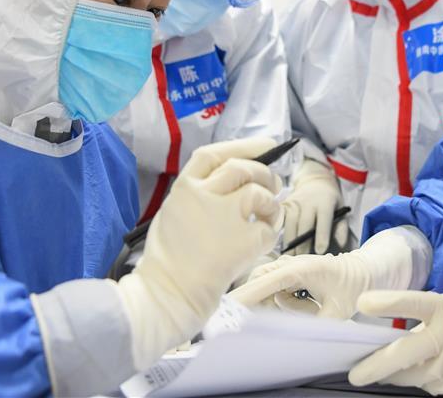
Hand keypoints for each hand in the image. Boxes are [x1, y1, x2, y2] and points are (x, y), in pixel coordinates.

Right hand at [117, 137, 282, 368]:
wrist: (167, 296)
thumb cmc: (169, 261)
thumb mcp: (174, 214)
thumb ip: (201, 195)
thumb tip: (239, 183)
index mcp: (184, 188)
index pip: (215, 155)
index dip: (244, 146)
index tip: (266, 145)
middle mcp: (204, 195)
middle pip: (243, 169)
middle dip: (265, 174)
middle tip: (274, 186)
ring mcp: (225, 216)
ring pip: (260, 193)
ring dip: (271, 204)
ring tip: (269, 216)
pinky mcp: (244, 240)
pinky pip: (269, 228)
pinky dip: (270, 233)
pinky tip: (261, 242)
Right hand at [230, 229, 416, 318]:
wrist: (362, 271)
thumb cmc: (352, 286)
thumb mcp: (339, 310)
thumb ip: (316, 324)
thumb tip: (296, 338)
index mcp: (301, 269)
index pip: (267, 282)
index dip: (248, 294)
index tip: (230, 306)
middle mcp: (290, 265)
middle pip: (261, 284)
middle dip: (262, 302)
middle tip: (289, 313)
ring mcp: (287, 268)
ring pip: (267, 290)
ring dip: (284, 305)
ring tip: (314, 306)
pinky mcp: (287, 274)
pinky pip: (276, 292)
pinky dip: (287, 303)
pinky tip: (311, 303)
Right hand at [281, 159, 347, 254]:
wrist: (315, 181)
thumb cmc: (330, 200)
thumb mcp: (341, 209)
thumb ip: (341, 227)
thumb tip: (340, 245)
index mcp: (325, 202)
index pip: (323, 220)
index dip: (322, 235)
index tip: (320, 251)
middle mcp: (309, 201)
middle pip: (304, 224)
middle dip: (302, 244)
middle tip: (301, 260)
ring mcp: (294, 202)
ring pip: (290, 224)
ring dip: (289, 242)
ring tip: (290, 258)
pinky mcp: (284, 204)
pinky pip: (280, 220)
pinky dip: (279, 233)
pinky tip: (278, 245)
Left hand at [349, 281, 442, 396]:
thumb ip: (422, 323)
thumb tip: (390, 340)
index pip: (412, 304)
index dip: (387, 303)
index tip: (362, 302)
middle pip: (401, 357)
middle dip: (373, 368)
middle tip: (354, 373)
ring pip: (412, 377)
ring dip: (396, 375)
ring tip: (385, 369)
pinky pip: (431, 387)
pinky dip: (423, 379)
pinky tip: (427, 370)